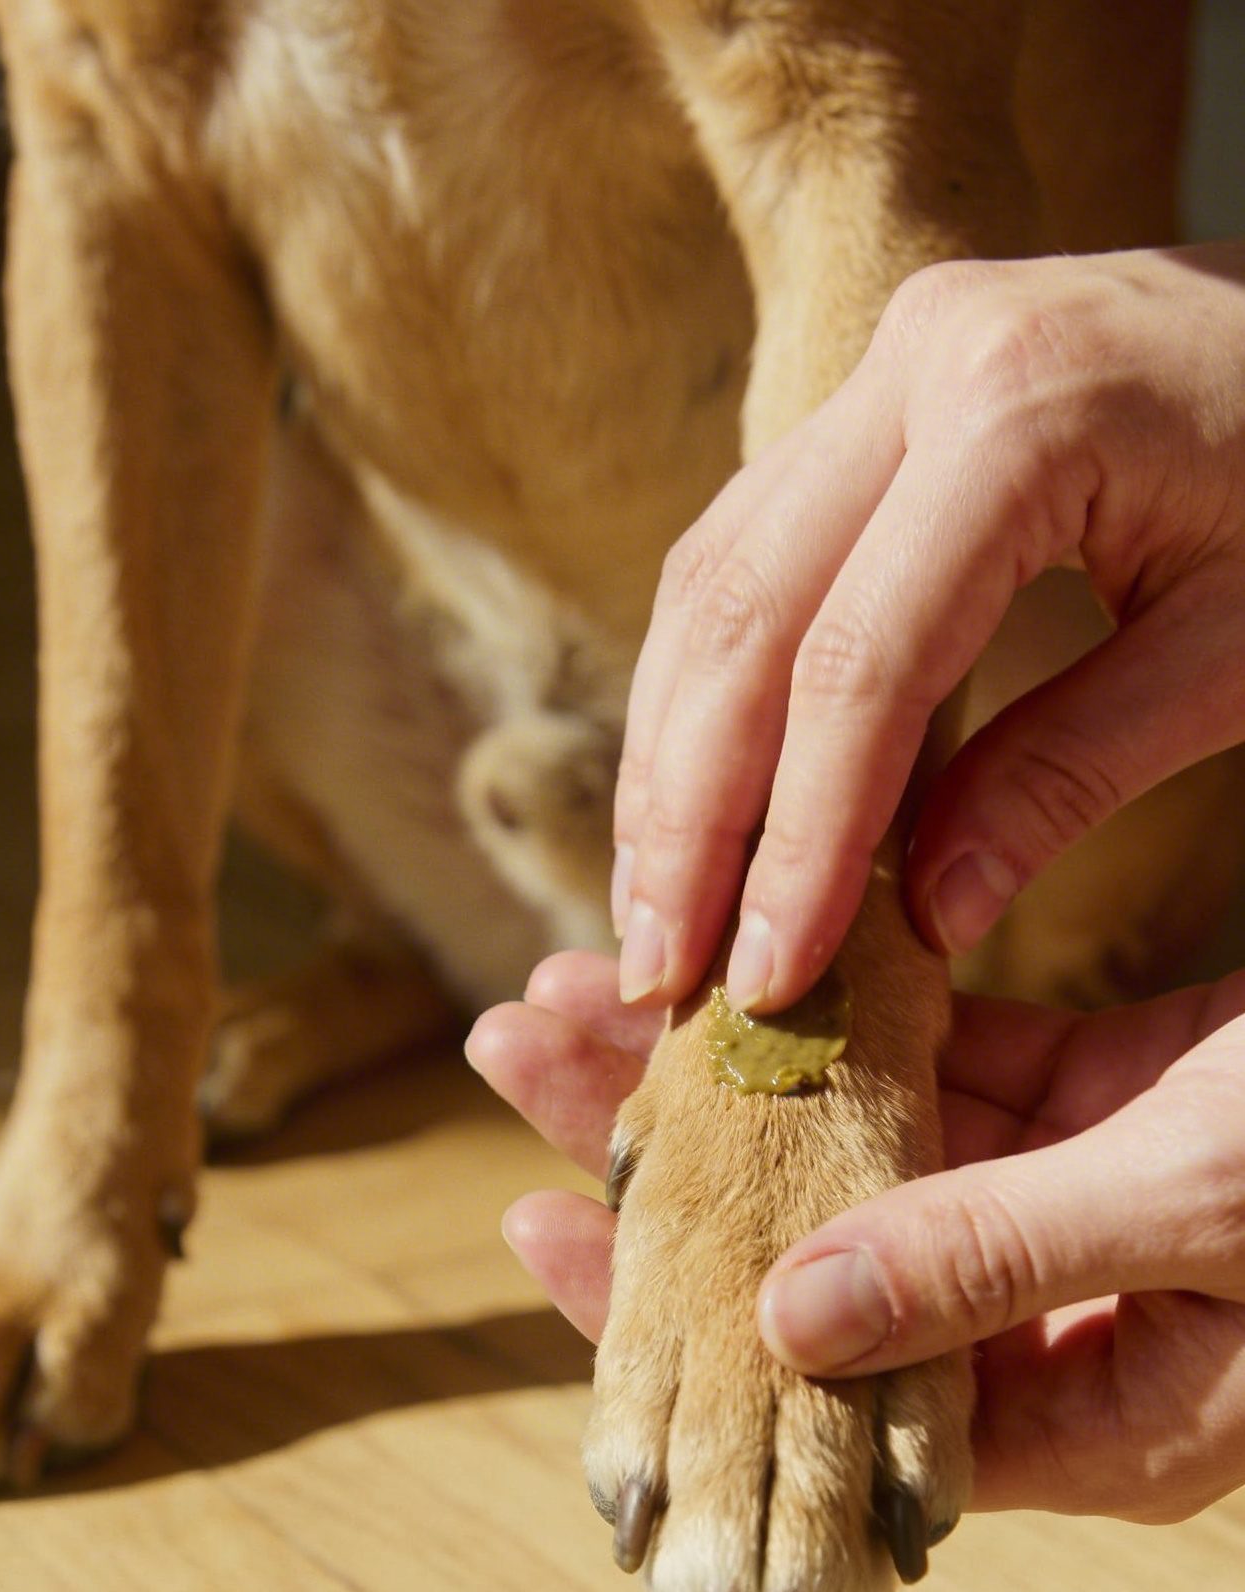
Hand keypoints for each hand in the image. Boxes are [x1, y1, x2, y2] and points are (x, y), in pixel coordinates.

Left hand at [466, 954, 1244, 1519]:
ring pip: (866, 1154)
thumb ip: (1000, 1258)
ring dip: (741, 1067)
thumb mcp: (1213, 1198)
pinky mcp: (1122, 1110)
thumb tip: (782, 1321)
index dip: (686, 1317)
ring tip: (591, 983)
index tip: (542, 1221)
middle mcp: (1069, 1333)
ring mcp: (1087, 1219)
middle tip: (521, 1050)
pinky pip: (960, 1068)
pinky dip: (866, 1005)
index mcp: (1097, 1418)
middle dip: (670, 1159)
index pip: (833, 1394)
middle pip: (816, 1261)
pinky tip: (758, 942)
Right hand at [611, 245, 1244, 1012]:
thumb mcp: (1239, 648)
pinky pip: (749, 548)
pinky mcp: (880, 395)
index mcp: (1022, 411)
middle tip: (659, 970)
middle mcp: (923, 359)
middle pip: (743, 617)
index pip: (858, 666)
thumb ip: (1074, 772)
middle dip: (688, 816)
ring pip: (715, 580)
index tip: (768, 983)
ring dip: (670, 758)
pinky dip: (710, 687)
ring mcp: (890, 363)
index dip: (798, 843)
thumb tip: (923, 924)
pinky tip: (695, 801)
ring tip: (653, 909)